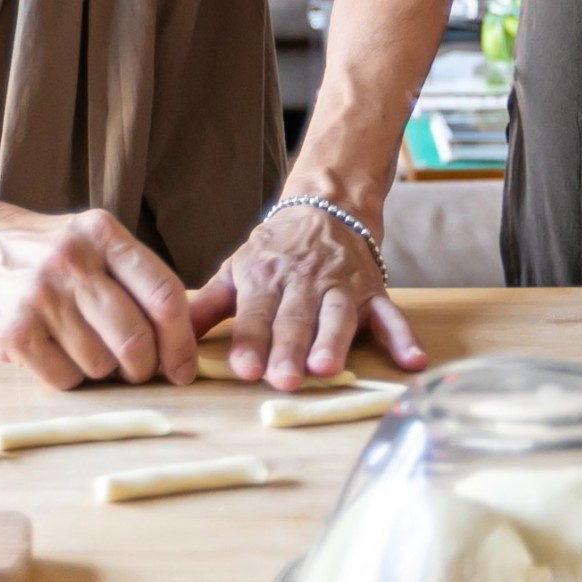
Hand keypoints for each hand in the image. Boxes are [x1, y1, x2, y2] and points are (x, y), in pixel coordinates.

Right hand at [0, 196, 196, 388]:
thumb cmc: (38, 249)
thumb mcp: (89, 238)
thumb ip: (133, 274)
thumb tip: (183, 333)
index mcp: (102, 235)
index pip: (164, 294)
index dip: (182, 340)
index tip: (184, 366)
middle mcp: (72, 264)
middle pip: (136, 337)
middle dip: (147, 367)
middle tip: (141, 371)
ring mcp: (39, 300)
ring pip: (101, 364)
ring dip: (104, 371)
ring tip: (87, 349)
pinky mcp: (11, 334)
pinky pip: (65, 379)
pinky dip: (71, 378)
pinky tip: (58, 354)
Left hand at [191, 200, 428, 389]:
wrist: (327, 204)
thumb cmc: (274, 249)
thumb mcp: (235, 269)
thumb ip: (207, 306)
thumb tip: (168, 337)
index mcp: (265, 276)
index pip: (256, 313)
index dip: (251, 340)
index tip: (245, 368)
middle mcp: (304, 281)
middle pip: (296, 318)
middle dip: (289, 348)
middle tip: (283, 378)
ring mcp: (342, 287)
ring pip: (339, 316)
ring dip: (335, 341)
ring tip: (327, 368)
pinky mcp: (373, 292)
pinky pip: (392, 315)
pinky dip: (404, 337)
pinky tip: (413, 361)